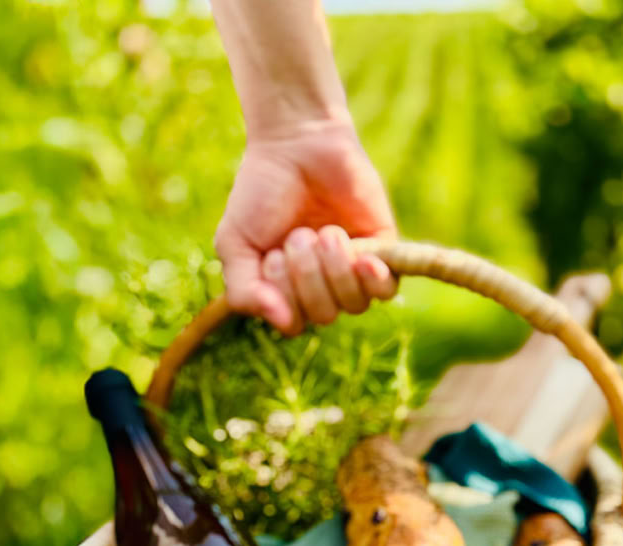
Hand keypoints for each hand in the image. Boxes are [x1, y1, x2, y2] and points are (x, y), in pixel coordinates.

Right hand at [215, 121, 398, 334]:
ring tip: (325, 232)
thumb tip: (282, 323)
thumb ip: (243, 291)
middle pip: (324, 314)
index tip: (270, 255)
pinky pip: (387, 289)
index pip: (294, 322)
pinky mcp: (384, 250)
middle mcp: (323, 286)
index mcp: (287, 290)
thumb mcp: (235, 243)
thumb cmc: (261, 193)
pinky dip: (374, 279)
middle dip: (306, 275)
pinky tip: (363, 258)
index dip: (283, 295)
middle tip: (298, 234)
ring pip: (354, 304)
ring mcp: (354, 270)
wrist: (297, 145)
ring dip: (334, 268)